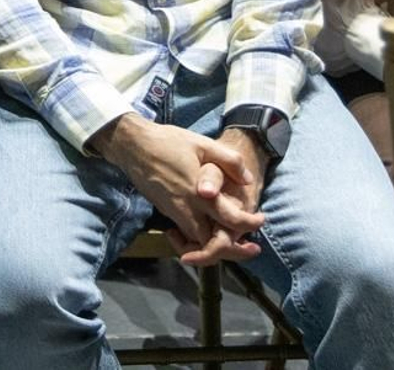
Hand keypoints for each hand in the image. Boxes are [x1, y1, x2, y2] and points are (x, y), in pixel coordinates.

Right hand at [87, 113, 263, 262]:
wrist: (133, 146)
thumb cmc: (168, 142)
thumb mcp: (203, 144)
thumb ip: (229, 160)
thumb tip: (247, 180)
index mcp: (200, 194)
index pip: (230, 221)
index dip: (249, 225)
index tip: (260, 220)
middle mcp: (187, 209)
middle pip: (212, 244)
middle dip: (233, 251)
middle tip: (251, 248)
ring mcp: (174, 213)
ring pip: (196, 242)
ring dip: (214, 247)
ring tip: (231, 241)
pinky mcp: (166, 211)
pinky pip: (185, 234)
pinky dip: (196, 239)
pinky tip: (205, 228)